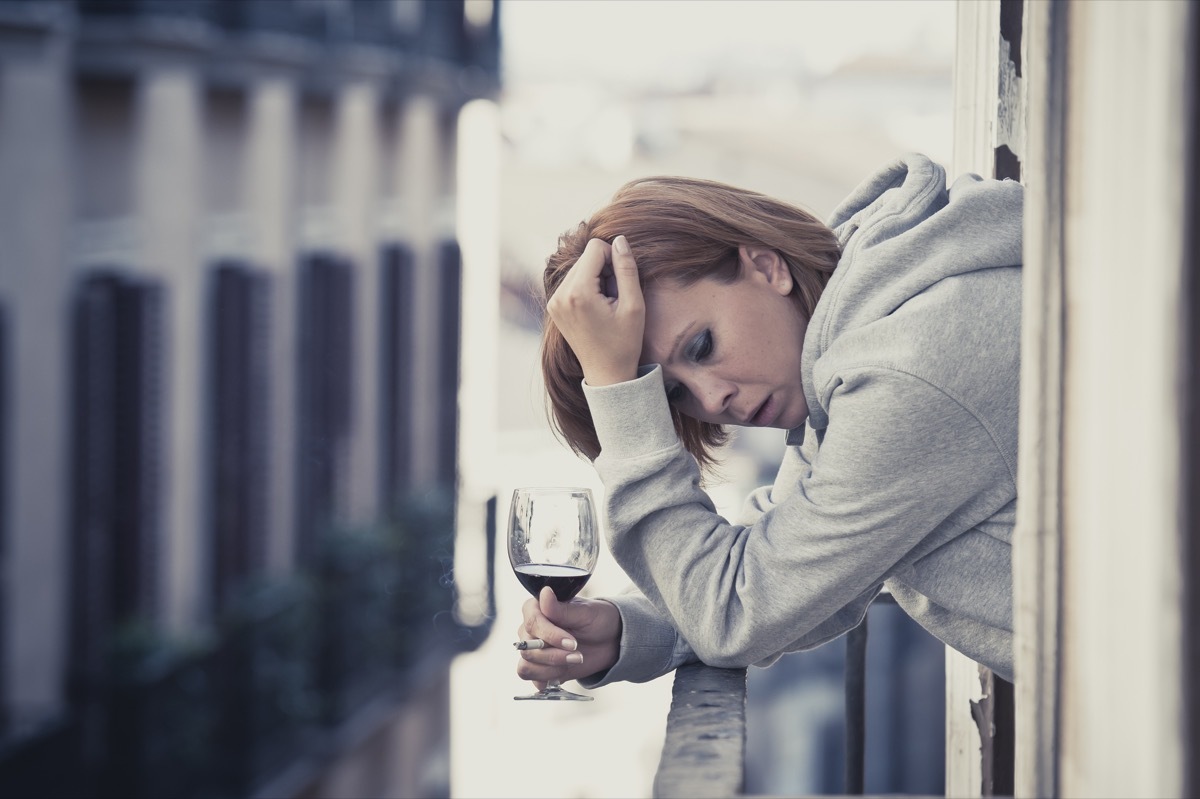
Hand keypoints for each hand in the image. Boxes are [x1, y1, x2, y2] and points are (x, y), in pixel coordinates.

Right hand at [516, 587, 621, 689]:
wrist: (609, 640)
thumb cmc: (597, 619)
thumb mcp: (585, 612)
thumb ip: (561, 608)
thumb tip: (545, 593)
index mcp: (537, 608)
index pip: (532, 623)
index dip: (550, 635)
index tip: (571, 643)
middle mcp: (530, 630)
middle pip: (527, 648)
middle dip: (554, 656)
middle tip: (578, 655)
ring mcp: (533, 650)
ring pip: (526, 667)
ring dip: (551, 668)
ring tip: (573, 661)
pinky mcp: (540, 668)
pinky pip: (532, 679)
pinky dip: (548, 679)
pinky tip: (564, 672)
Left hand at [546, 235, 644, 386]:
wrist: (606, 373)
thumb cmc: (624, 343)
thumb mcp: (633, 305)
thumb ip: (626, 269)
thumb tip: (619, 240)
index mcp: (578, 293)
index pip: (595, 248)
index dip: (614, 259)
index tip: (621, 284)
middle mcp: (560, 295)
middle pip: (586, 257)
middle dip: (604, 269)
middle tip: (614, 297)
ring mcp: (554, 301)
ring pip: (579, 267)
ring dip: (596, 278)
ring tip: (606, 304)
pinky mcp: (554, 306)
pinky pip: (572, 281)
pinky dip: (587, 287)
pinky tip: (596, 308)